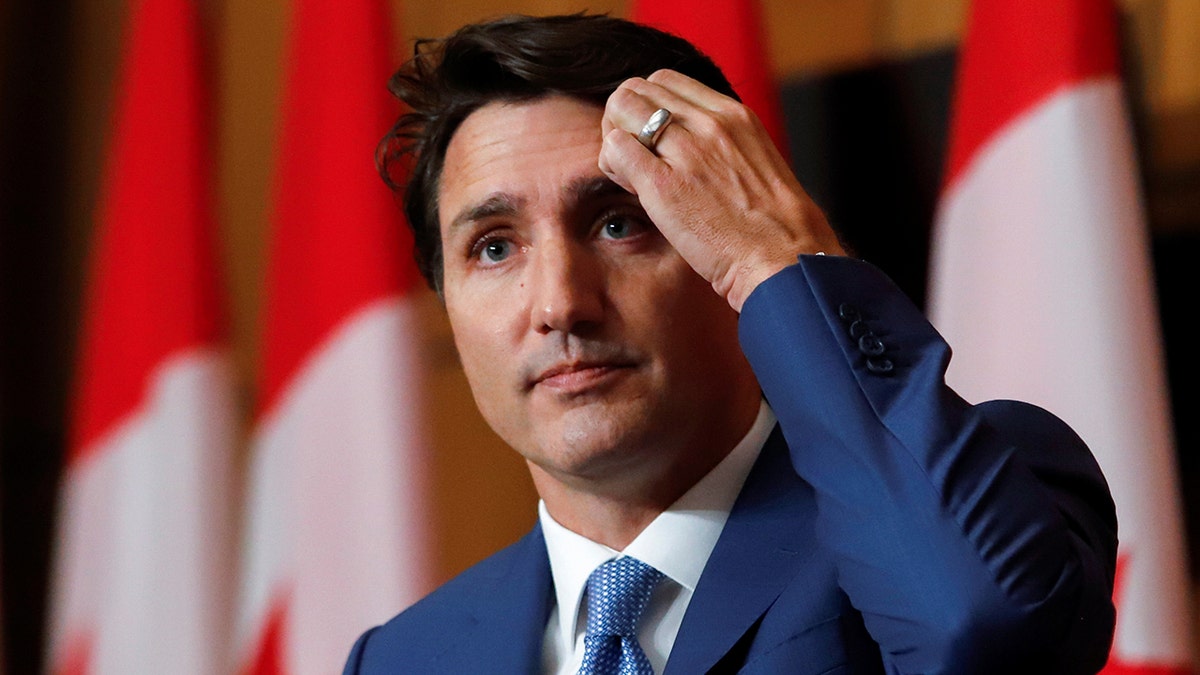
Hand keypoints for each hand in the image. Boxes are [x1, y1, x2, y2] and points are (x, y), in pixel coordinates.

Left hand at [598, 69, 843, 310]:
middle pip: (637, 89)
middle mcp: (709, 124)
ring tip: (631, 173)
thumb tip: (689, 145)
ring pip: (621, 109)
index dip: (648, 106)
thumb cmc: (773, 226)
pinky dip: (612, 163)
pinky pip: (615, 148)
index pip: (665, 80)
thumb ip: (722, 144)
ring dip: (615, 137)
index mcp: (733, 115)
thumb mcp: (755, 161)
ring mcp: (687, 152)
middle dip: (625, 119)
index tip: (653, 139)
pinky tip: (630, 187)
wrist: (783, 259)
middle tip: (634, 155)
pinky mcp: (664, 185)